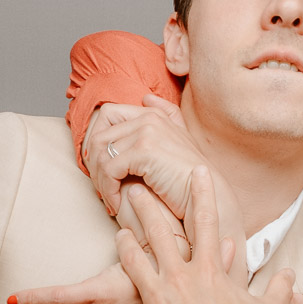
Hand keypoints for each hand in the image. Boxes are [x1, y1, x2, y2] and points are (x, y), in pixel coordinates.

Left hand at [86, 101, 210, 218]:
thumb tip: (146, 99)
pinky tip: (116, 205)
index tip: (99, 166)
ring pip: (101, 154)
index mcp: (153, 114)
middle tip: (101, 188)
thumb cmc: (190, 177)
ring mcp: (147, 132)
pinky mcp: (144, 151)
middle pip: (98, 134)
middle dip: (94, 165)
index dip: (96, 141)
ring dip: (100, 181)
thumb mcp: (178, 141)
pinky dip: (108, 190)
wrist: (208, 197)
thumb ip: (166, 118)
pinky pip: (109, 169)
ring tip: (109, 199)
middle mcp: (149, 117)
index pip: (107, 114)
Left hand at [117, 167, 286, 303]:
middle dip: (145, 208)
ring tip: (119, 233)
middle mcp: (181, 280)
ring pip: (134, 265)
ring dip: (126, 247)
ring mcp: (158, 301)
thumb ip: (276, 291)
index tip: (195, 170)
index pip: (206, 223)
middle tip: (133, 190)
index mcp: (211, 272)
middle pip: (158, 234)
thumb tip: (290, 276)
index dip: (200, 194)